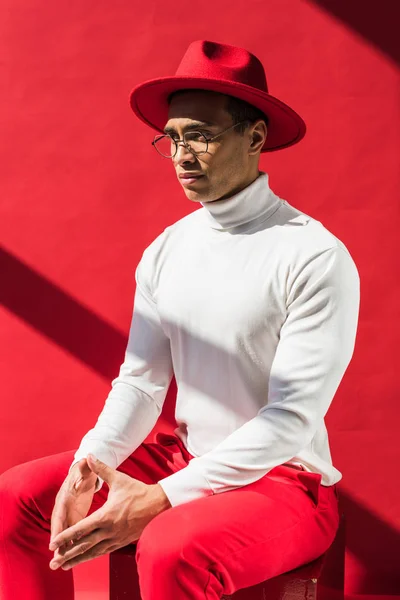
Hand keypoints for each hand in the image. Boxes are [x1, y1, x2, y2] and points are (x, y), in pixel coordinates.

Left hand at [49, 454, 170, 570]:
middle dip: (67, 554)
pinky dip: (91, 557)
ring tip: (63, 566)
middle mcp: (109, 530)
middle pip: (84, 545)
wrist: (158, 505)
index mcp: (106, 516)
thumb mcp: (119, 479)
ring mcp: (116, 538)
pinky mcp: (121, 542)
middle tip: (53, 562)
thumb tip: (89, 456)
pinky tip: (83, 559)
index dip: (66, 536)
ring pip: (93, 552)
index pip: (81, 529)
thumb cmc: (138, 491)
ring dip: (77, 560)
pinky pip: (103, 552)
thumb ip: (101, 469)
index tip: (53, 543)